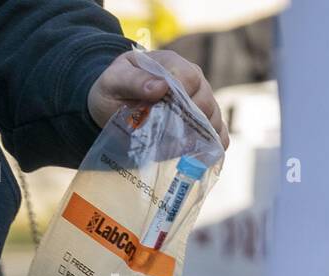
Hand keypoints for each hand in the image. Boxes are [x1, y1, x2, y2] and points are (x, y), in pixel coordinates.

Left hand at [88, 49, 230, 148]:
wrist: (112, 102)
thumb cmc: (113, 88)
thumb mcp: (114, 81)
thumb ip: (134, 81)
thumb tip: (161, 87)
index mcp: (170, 65)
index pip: (188, 77)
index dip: (182, 94)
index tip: (169, 112)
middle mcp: (190, 80)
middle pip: (204, 99)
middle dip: (191, 120)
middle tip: (171, 137)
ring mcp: (198, 100)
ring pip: (212, 116)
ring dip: (201, 134)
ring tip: (182, 149)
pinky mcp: (199, 119)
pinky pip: (216, 130)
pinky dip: (213, 144)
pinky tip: (203, 156)